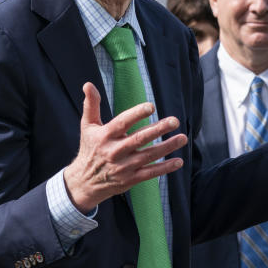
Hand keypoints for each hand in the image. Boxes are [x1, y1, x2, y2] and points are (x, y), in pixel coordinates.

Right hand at [63, 82, 186, 212]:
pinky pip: (150, 173)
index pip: (122, 123)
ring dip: (167, 147)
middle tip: (174, 121)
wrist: (85, 182)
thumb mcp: (87, 126)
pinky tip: (178, 161)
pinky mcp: (130, 179)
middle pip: (139, 139)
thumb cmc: (90, 149)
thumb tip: (88, 84)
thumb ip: (91, 105)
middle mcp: (115, 151)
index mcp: (105, 136)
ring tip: (182, 138)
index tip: (151, 106)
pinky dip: (165, 168)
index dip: (136, 114)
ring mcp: (124, 167)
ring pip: (148, 155)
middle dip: (158, 129)